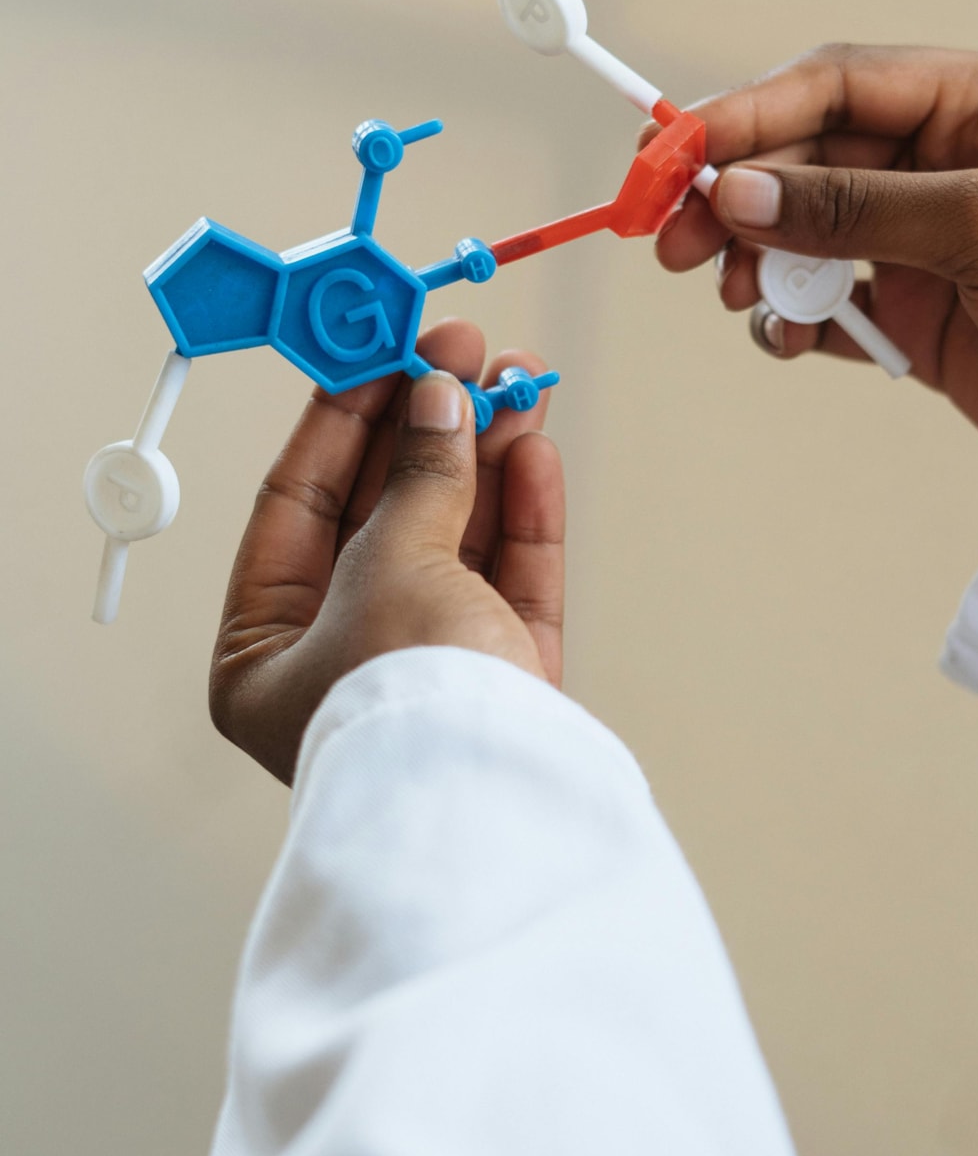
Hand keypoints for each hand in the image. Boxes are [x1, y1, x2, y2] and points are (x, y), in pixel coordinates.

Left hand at [209, 321, 563, 783]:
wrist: (497, 811)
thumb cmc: (404, 706)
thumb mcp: (392, 566)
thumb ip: (420, 474)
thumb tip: (438, 396)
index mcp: (266, 653)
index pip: (296, 504)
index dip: (342, 415)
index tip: (380, 344)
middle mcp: (339, 661)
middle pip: (384, 511)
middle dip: (428, 425)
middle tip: (463, 347)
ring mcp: (426, 671)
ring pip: (456, 536)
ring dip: (486, 453)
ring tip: (518, 380)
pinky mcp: (501, 681)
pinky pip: (507, 578)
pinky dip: (521, 512)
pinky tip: (534, 446)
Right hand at [656, 46, 977, 459]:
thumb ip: (857, 208)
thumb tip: (740, 193)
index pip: (841, 84)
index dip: (751, 112)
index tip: (677, 151)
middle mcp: (949, 159)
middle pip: (809, 157)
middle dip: (739, 196)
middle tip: (675, 243)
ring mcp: (930, 238)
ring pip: (808, 229)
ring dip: (759, 259)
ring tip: (738, 296)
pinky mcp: (921, 312)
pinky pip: (830, 300)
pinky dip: (796, 317)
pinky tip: (786, 337)